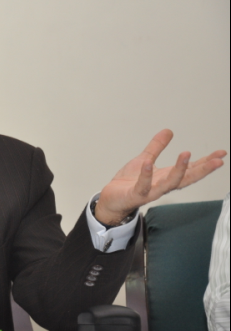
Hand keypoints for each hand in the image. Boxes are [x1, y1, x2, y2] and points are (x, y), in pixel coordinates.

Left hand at [95, 129, 226, 224]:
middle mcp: (162, 186)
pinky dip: (146, 175)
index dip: (206, 162)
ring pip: (168, 184)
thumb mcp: (144, 160)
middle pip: (186, 178)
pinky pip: (142, 186)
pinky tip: (149, 163)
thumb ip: (156, 147)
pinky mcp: (135, 196)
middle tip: (217, 160)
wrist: (111, 199)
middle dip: (203, 169)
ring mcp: (150, 192)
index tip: (221, 154)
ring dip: (179, 170)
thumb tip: (168, 131)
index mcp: (166, 177)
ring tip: (186, 154)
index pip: (190, 169)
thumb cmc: (128, 183)